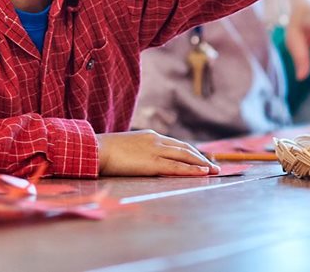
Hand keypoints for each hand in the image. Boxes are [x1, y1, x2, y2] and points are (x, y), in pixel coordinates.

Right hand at [96, 130, 218, 176]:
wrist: (96, 149)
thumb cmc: (105, 150)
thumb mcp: (126, 147)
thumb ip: (138, 151)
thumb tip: (142, 159)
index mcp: (149, 135)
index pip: (175, 143)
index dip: (190, 151)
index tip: (200, 158)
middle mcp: (156, 140)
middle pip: (184, 148)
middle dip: (201, 157)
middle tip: (214, 166)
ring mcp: (155, 150)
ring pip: (185, 156)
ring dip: (201, 164)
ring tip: (214, 171)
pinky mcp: (152, 162)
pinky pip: (177, 166)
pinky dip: (192, 169)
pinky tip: (202, 173)